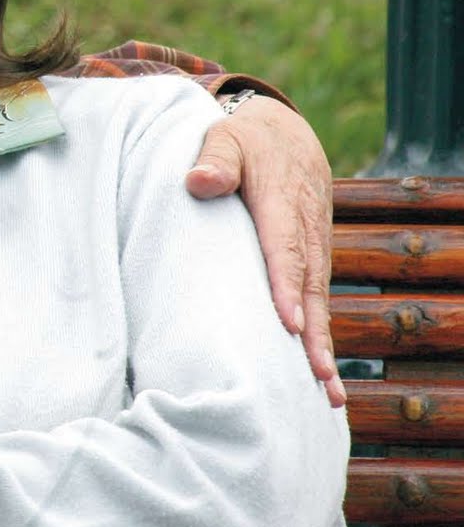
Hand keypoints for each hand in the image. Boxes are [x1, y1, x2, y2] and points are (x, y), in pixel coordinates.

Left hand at [186, 94, 343, 405]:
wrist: (285, 134)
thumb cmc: (244, 141)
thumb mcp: (225, 138)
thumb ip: (214, 158)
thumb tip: (199, 181)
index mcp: (281, 201)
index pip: (283, 247)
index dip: (286, 285)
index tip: (287, 322)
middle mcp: (304, 229)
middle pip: (310, 285)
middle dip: (313, 332)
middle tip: (317, 375)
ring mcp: (313, 246)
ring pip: (318, 299)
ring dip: (322, 344)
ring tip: (327, 392)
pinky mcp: (311, 258)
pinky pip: (317, 299)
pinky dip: (321, 335)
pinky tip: (321, 375)